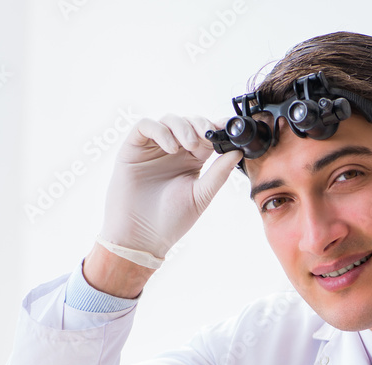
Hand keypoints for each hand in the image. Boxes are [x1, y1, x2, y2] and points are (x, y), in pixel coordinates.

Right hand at [97, 114, 241, 266]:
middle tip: (208, 135)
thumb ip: (219, 173)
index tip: (230, 128)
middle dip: (201, 124)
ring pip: (169, 119)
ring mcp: (153, 148)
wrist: (141, 237)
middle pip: (189, 122)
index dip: (218, 128)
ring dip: (183, 127)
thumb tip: (238, 152)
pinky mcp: (133, 148)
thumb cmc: (171, 220)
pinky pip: (145, 126)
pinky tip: (170, 148)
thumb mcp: (201, 195)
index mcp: (192, 161)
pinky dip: (160, 131)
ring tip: (189, 145)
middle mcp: (174, 151)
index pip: (207, 136)